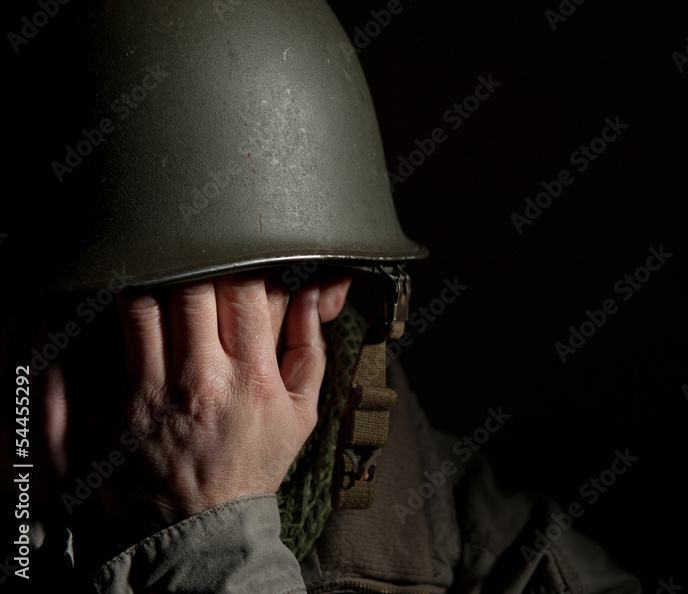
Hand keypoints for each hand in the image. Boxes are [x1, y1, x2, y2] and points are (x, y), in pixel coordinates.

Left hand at [41, 270, 348, 545]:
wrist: (198, 526)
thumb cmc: (252, 463)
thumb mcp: (302, 413)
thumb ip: (309, 347)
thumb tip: (309, 293)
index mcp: (251, 378)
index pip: (243, 291)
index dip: (240, 262)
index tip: (238, 257)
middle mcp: (198, 380)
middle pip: (187, 287)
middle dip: (193, 264)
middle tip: (193, 260)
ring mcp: (146, 392)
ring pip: (138, 302)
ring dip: (148, 279)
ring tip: (157, 274)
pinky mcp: (106, 403)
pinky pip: (99, 338)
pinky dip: (110, 313)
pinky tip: (122, 306)